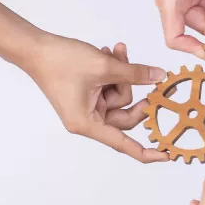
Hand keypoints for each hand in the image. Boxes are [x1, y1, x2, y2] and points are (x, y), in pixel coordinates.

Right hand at [0, 0, 168, 163]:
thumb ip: (134, 73)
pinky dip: (113, 73)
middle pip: (125, 114)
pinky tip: (109, 53)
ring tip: (114, 51)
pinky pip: (110, 89)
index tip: (167, 155)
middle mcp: (87, 120)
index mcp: (87, 123)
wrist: (36, 48)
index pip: (124, 143)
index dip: (147, 152)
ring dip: (121, 74)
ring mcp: (87, 108)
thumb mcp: (104, 66)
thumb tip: (159, 76)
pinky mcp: (86, 96)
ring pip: (119, 98)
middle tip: (139, 69)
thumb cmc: (61, 62)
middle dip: (132, 89)